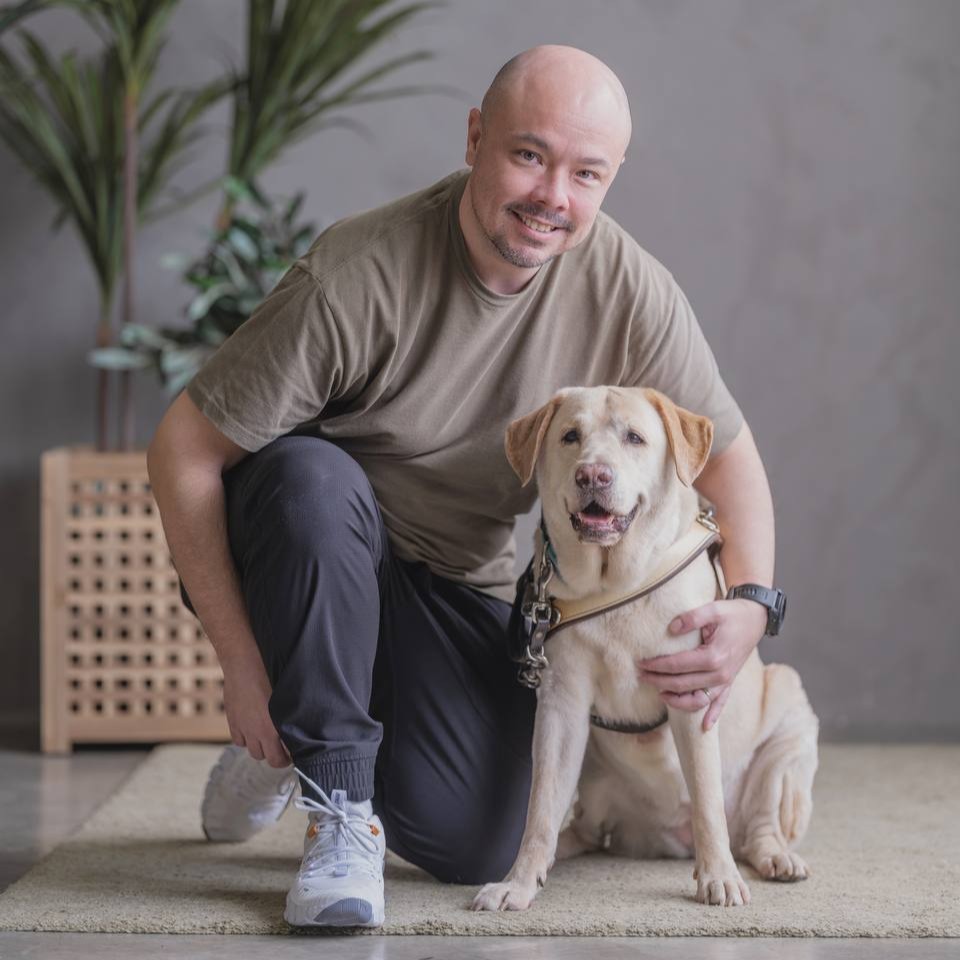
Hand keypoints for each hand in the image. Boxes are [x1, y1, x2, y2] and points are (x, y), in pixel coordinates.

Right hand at [221, 656, 292, 767]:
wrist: (244, 663)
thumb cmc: (270, 673)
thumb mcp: (287, 696)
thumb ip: (291, 715)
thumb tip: (301, 726)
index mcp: (274, 727)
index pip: (282, 758)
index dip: (289, 758)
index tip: (294, 753)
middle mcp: (258, 731)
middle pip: (268, 759)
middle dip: (277, 757)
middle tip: (283, 750)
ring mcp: (244, 728)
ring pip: (253, 752)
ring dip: (261, 748)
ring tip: (268, 739)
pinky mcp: (232, 722)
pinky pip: (239, 741)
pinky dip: (246, 739)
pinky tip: (252, 730)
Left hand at [636, 599, 766, 730]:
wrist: (755, 619)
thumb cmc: (733, 614)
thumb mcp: (713, 609)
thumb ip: (691, 618)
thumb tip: (672, 628)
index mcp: (714, 656)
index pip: (677, 665)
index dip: (657, 665)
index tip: (641, 663)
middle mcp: (720, 674)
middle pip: (682, 684)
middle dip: (658, 681)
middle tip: (641, 676)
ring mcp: (725, 681)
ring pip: (698, 700)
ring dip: (677, 700)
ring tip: (659, 694)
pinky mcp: (729, 683)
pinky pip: (720, 704)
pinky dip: (712, 716)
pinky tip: (704, 727)